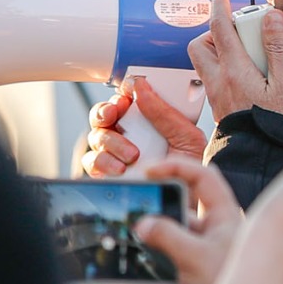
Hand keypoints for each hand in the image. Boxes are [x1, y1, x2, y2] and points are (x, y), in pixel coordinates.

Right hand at [80, 74, 204, 176]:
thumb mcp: (185, 134)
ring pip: (96, 137)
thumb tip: (141, 86)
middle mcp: (127, 134)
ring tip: (133, 155)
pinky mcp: (106, 173)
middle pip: (102, 115)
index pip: (124, 101)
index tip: (123, 100)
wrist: (188, 197)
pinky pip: (91, 161)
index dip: (119, 97)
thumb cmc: (190, 166)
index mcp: (146, 120)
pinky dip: (103, 162)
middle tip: (113, 115)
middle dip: (104, 112)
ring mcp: (115, 153)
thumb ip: (163, 112)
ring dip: (111, 142)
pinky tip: (120, 168)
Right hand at [100, 156, 242, 283]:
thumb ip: (167, 236)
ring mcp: (195, 265)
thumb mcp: (197, 257)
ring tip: (108, 259)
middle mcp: (210, 239)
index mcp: (223, 220)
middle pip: (173, 218)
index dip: (178, 168)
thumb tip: (142, 224)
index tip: (148, 171)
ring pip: (159, 255)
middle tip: (121, 216)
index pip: (204, 179)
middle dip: (146, 219)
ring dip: (134, 261)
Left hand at [188, 0, 282, 123]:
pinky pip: (214, 78)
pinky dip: (224, 67)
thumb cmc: (279, 126)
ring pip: (205, 61)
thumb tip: (272, 15)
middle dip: (214, 30)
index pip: (219, 26)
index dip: (219, 1)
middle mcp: (220, 80)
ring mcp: (218, 94)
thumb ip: (279, 47)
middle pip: (202, 43)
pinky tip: (247, 75)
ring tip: (246, 53)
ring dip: (218, 50)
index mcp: (235, 70)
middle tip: (241, 31)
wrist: (267, 159)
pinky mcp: (221, 107)